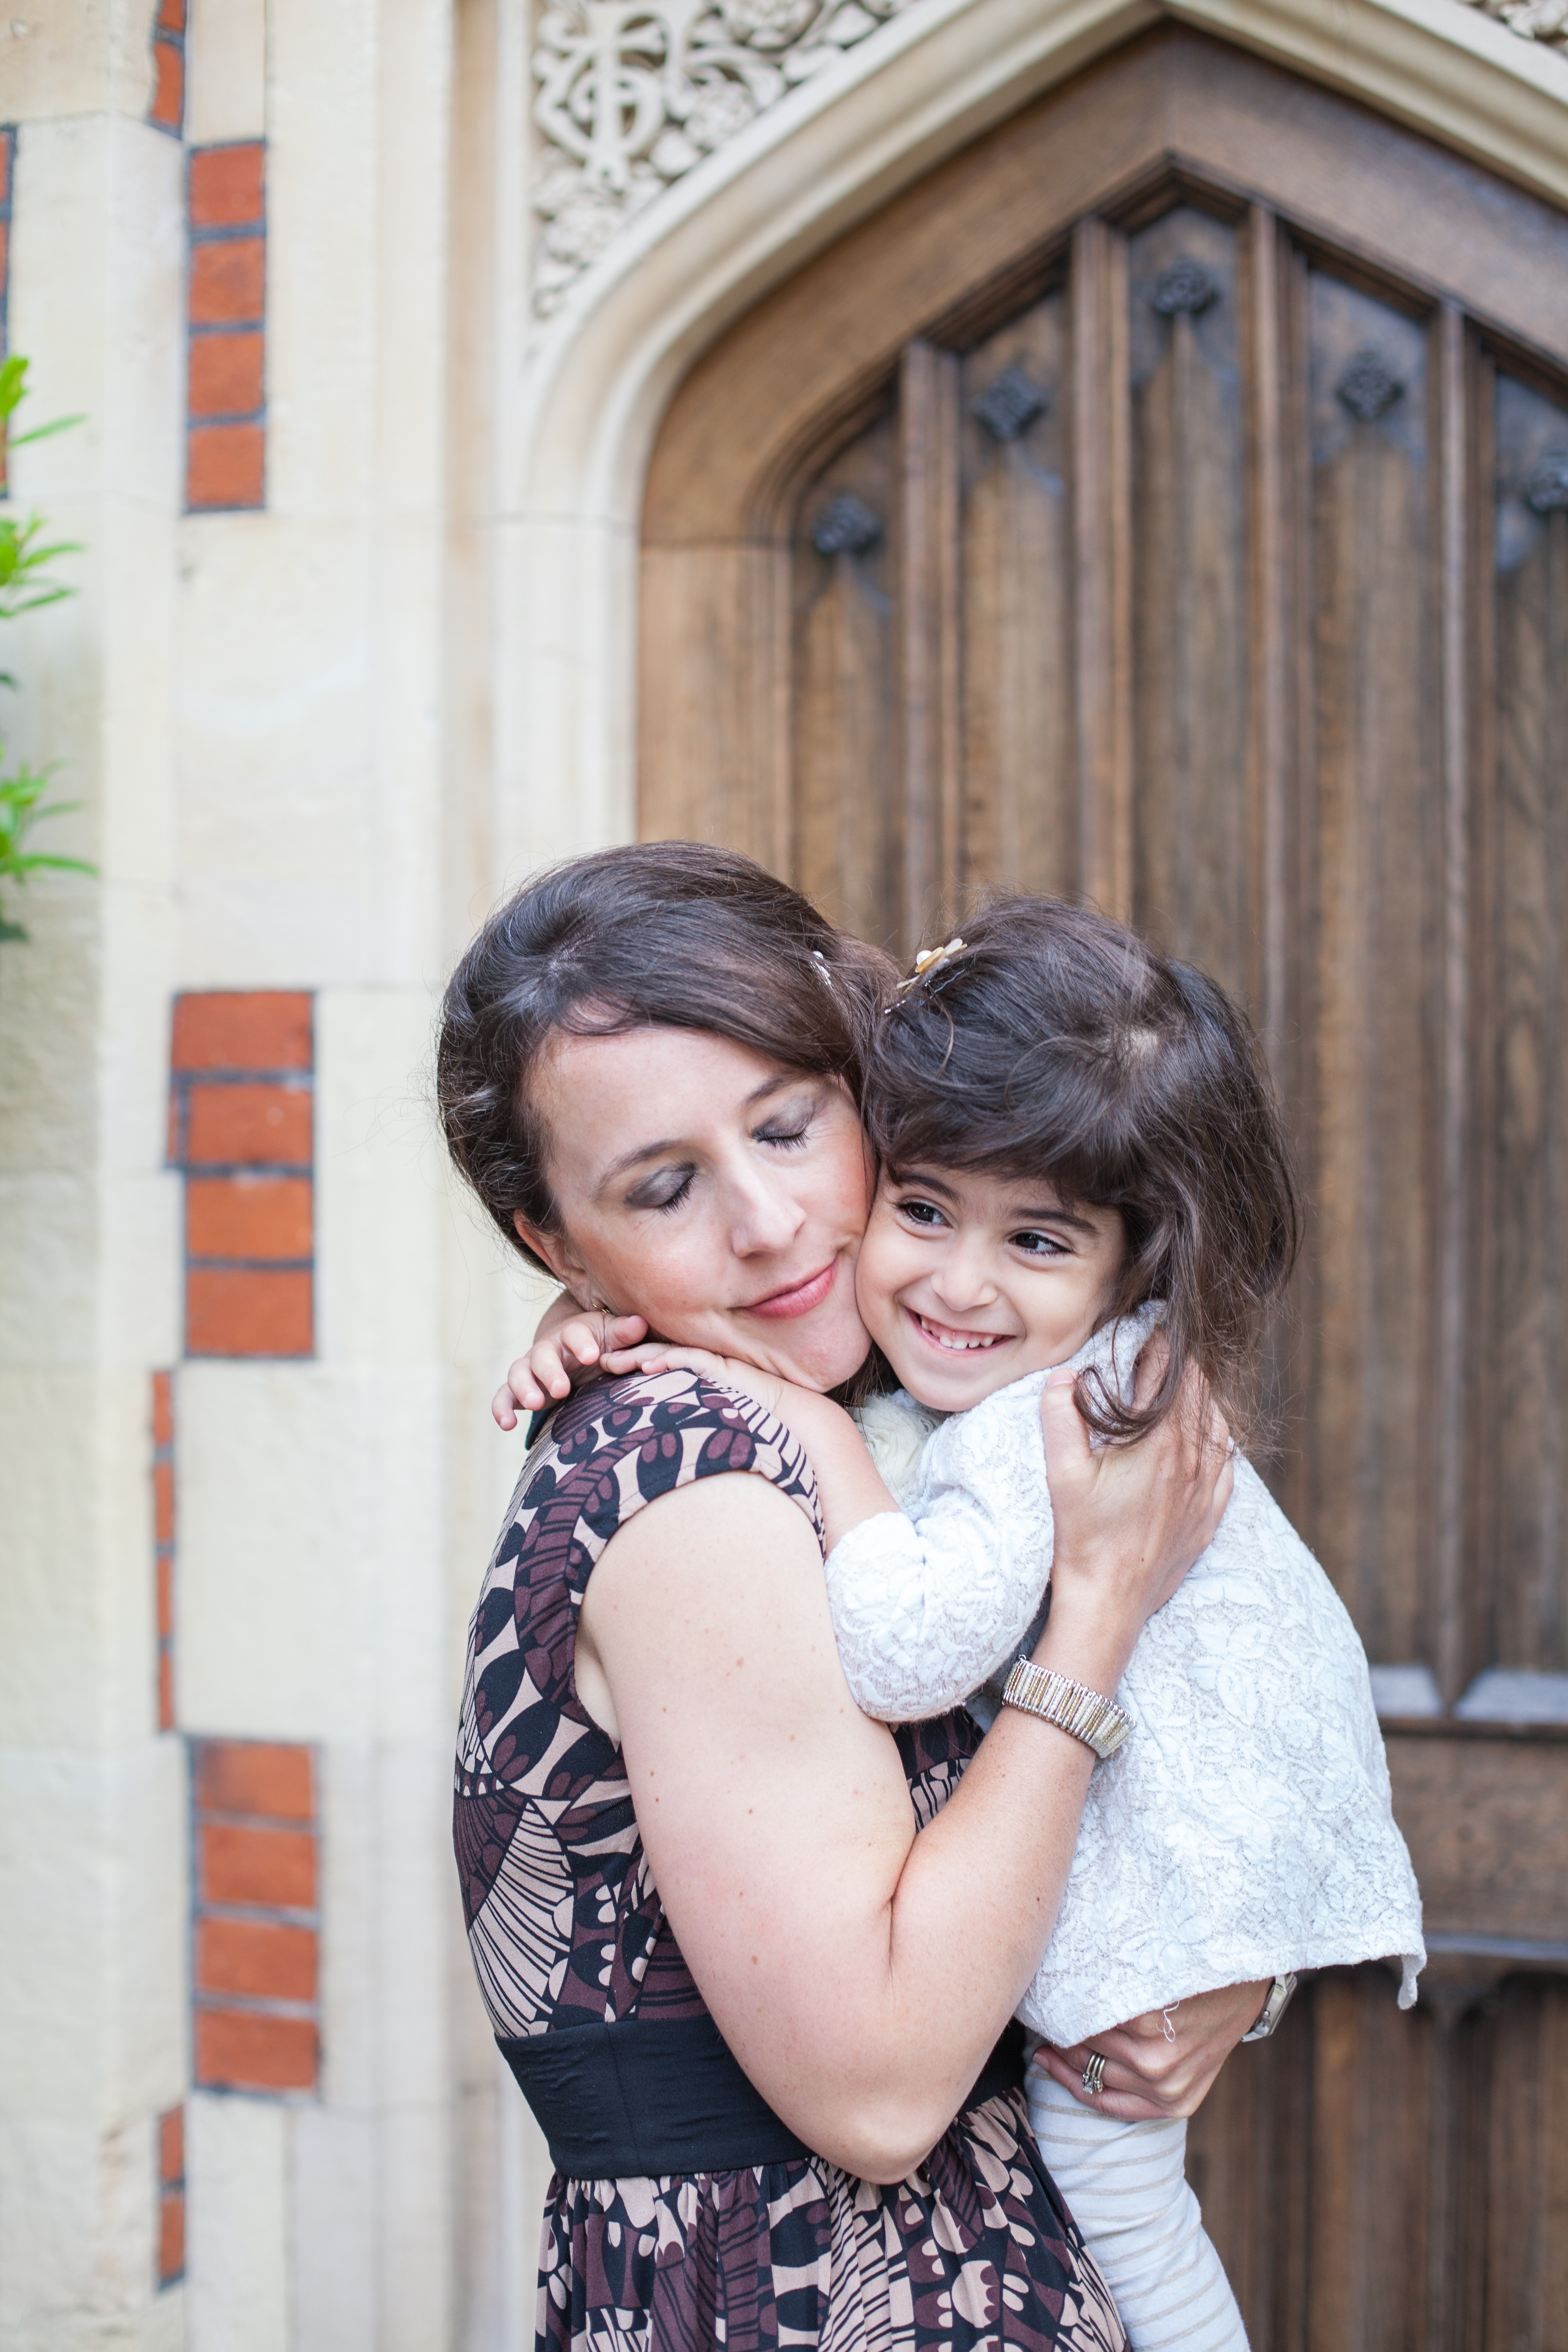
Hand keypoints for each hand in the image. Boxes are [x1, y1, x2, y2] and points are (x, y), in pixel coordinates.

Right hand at [491, 1304, 649, 1424]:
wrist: (572, 1346)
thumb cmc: (597, 1342)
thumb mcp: (612, 1335)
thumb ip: (624, 1333)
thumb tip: (640, 1324)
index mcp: (573, 1334)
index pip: (575, 1335)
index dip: (582, 1344)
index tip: (592, 1356)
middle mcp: (548, 1349)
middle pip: (543, 1356)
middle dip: (550, 1372)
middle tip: (561, 1389)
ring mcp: (530, 1368)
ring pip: (518, 1373)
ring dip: (524, 1388)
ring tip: (535, 1404)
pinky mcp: (519, 1388)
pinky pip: (503, 1395)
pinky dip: (501, 1408)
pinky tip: (507, 1424)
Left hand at [601, 1339, 790, 1422]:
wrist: (787, 1417)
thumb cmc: (750, 1424)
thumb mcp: (706, 1422)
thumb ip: (683, 1422)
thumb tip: (656, 1443)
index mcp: (692, 1377)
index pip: (655, 1365)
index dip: (630, 1365)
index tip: (603, 1372)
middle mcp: (698, 1366)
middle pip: (655, 1356)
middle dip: (626, 1357)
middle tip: (598, 1361)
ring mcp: (710, 1364)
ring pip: (668, 1354)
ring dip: (638, 1357)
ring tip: (612, 1362)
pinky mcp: (721, 1367)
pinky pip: (691, 1360)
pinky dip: (668, 1361)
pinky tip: (648, 1366)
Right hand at [1032, 1980, 1269, 2121]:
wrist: (1248, 1967)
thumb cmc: (1219, 2005)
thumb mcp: (1196, 2055)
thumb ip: (1150, 2070)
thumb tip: (1087, 2059)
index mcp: (1175, 2101)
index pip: (1101, 2099)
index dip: (1066, 2078)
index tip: (1044, 2055)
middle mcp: (1161, 2084)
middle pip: (1086, 2066)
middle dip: (1062, 2042)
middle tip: (1049, 2018)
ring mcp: (1153, 2057)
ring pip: (1087, 2040)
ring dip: (1070, 2015)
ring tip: (1063, 1992)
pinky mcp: (1146, 2024)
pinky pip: (1096, 2013)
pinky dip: (1084, 1994)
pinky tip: (1083, 1976)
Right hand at [1040, 1342, 1231, 1653]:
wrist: (1109, 1603)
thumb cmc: (1082, 1539)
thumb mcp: (1063, 1474)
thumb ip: (1062, 1417)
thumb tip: (1065, 1375)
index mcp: (1160, 1443)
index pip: (1170, 1375)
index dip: (1160, 1347)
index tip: (1148, 1330)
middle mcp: (1192, 1462)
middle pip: (1200, 1394)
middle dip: (1182, 1367)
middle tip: (1163, 1352)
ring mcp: (1206, 1491)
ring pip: (1219, 1426)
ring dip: (1202, 1400)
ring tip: (1183, 1386)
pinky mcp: (1209, 1516)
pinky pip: (1227, 1466)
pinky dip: (1218, 1440)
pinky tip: (1206, 1437)